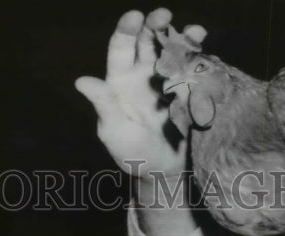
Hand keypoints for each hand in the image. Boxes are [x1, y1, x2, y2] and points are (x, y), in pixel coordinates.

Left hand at [76, 8, 203, 180]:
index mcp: (120, 81)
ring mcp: (165, 80)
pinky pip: (192, 66)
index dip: (126, 30)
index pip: (120, 48)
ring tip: (194, 31)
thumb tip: (81, 81)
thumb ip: (104, 104)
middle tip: (163, 14)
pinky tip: (203, 45)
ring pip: (171, 48)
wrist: (162, 170)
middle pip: (147, 40)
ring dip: (181, 35)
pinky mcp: (185, 88)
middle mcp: (142, 74)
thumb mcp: (115, 131)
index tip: (134, 16)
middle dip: (154, 24)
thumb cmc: (131, 153)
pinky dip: (198, 53)